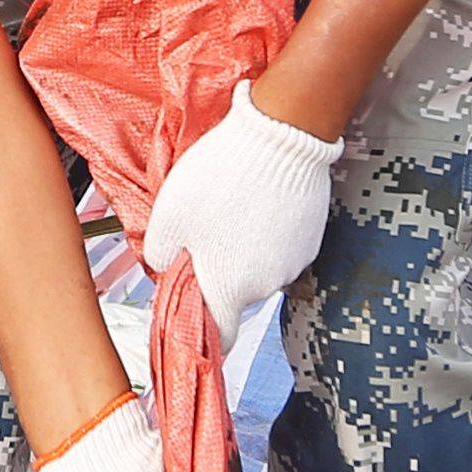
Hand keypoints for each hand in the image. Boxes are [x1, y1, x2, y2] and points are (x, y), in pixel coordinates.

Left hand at [138, 85, 343, 335]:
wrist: (279, 137)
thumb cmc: (221, 177)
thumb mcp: (169, 213)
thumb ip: (161, 253)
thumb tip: (166, 266)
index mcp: (228, 287)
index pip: (222, 335)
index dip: (208, 334)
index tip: (199, 324)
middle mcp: (266, 284)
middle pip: (237, 291)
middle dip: (220, 270)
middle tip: (204, 230)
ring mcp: (293, 262)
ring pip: (260, 267)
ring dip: (244, 249)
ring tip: (232, 206)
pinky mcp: (310, 238)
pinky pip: (282, 247)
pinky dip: (268, 233)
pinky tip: (257, 199)